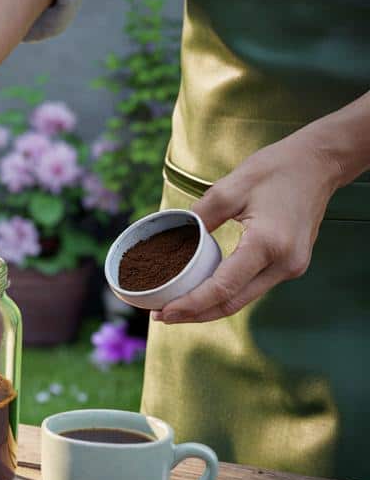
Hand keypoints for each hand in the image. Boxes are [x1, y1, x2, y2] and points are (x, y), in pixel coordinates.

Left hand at [156, 131, 341, 323]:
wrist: (318, 164)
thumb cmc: (275, 170)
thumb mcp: (228, 188)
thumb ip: (199, 217)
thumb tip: (171, 240)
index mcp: (267, 244)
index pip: (223, 288)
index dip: (191, 304)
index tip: (163, 312)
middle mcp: (284, 263)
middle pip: (232, 303)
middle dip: (195, 314)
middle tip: (161, 315)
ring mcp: (291, 267)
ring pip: (243, 299)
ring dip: (209, 307)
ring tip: (176, 307)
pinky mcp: (291, 265)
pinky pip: (252, 287)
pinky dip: (226, 294)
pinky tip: (203, 292)